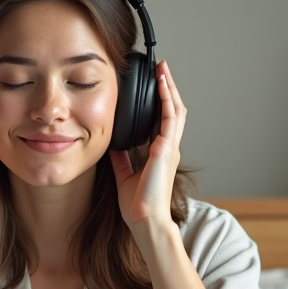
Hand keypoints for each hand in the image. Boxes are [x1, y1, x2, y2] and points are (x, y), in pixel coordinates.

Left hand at [111, 61, 185, 228]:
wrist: (145, 219)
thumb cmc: (138, 204)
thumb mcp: (125, 174)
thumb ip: (121, 157)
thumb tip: (112, 142)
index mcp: (161, 153)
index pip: (163, 120)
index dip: (161, 101)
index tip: (154, 84)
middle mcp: (169, 148)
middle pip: (173, 110)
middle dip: (167, 88)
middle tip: (160, 69)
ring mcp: (170, 147)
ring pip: (175, 109)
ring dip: (169, 87)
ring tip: (162, 69)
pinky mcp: (167, 149)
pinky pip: (169, 118)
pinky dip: (166, 99)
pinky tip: (161, 84)